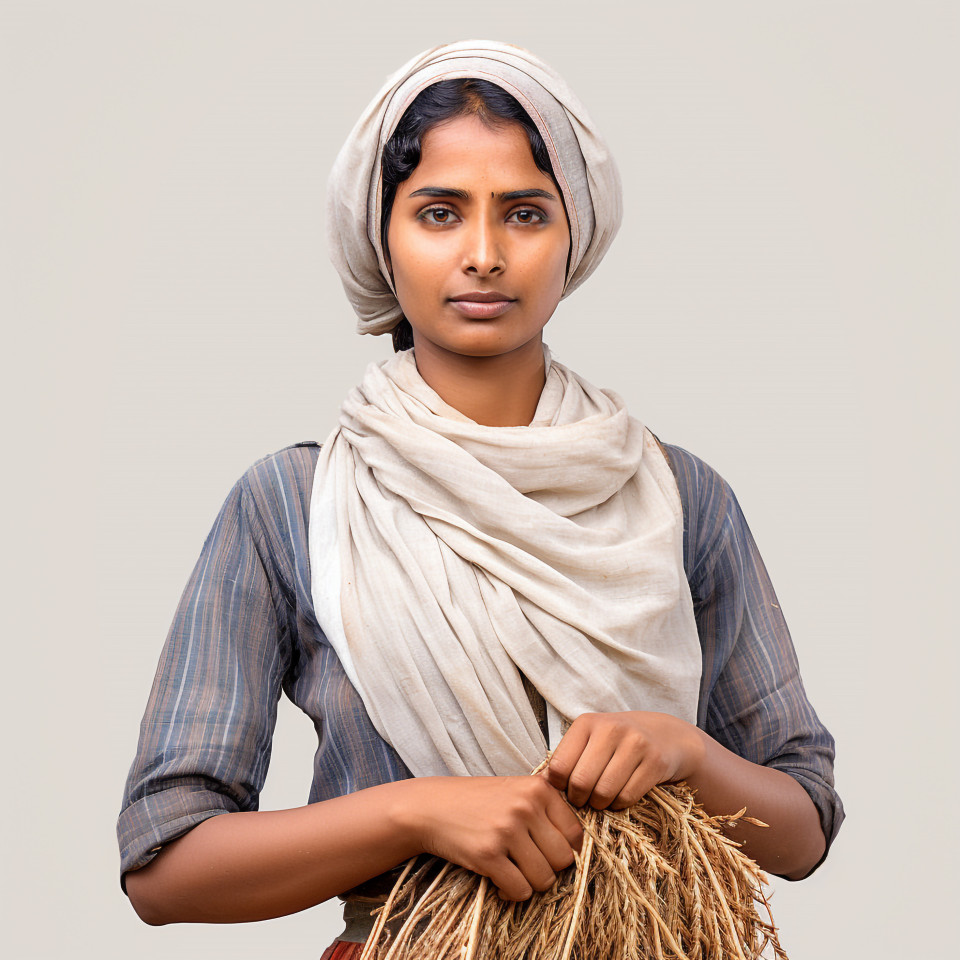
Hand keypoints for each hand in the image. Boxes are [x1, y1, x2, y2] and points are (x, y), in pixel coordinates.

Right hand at [393, 775, 582, 900]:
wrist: (431, 807)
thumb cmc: (477, 802)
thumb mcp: (515, 790)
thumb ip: (546, 807)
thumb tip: (578, 843)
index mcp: (538, 788)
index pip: (575, 833)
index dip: (566, 850)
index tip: (548, 853)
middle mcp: (525, 807)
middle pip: (563, 859)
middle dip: (548, 869)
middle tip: (529, 865)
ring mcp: (506, 830)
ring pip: (544, 878)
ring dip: (531, 883)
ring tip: (514, 873)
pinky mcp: (488, 854)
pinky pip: (519, 890)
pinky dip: (512, 893)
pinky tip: (500, 882)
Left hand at [545, 711, 705, 809]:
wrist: (665, 736)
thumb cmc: (617, 743)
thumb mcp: (589, 742)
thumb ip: (565, 759)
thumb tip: (537, 785)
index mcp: (586, 723)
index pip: (559, 767)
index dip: (560, 787)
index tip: (568, 790)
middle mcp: (610, 728)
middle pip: (581, 782)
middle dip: (580, 800)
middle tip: (585, 800)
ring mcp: (635, 743)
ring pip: (604, 792)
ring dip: (600, 804)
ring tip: (602, 799)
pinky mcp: (655, 761)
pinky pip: (627, 797)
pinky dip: (620, 805)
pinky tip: (621, 796)